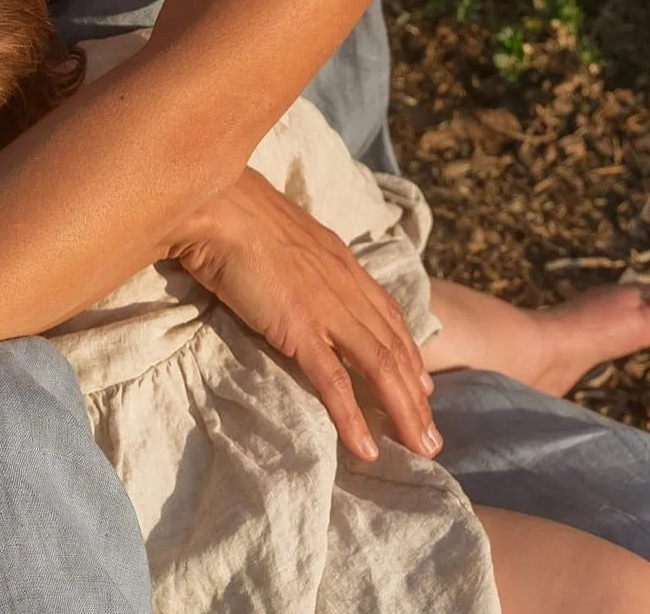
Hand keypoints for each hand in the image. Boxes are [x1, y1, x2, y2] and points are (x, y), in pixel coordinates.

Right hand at [168, 168, 439, 462]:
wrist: (216, 201)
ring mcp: (325, 307)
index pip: (387, 314)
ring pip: (379, 367)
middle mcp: (344, 284)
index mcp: (340, 260)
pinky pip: (333, 382)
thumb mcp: (283, 233)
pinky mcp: (299, 328)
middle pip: (393, 346)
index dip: (408, 352)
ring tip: (421, 448)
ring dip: (404, 411)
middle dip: (417, 394)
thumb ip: (299, 258)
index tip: (422, 385)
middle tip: (433, 436)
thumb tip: (293, 276)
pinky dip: (354, 418)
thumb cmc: (236, 210)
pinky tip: (366, 448)